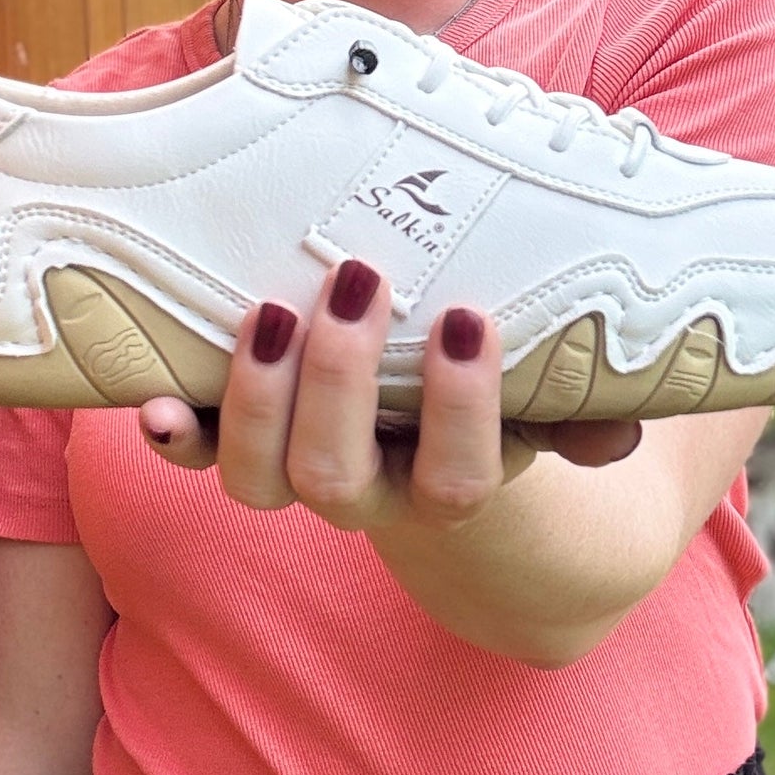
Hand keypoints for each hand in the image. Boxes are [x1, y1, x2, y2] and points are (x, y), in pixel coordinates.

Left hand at [139, 259, 640, 531]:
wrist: (431, 459)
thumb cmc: (496, 403)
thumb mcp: (545, 401)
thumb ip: (580, 411)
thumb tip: (623, 432)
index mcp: (451, 486)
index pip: (457, 481)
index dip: (458, 411)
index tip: (466, 319)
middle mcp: (367, 494)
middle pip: (334, 478)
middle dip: (339, 381)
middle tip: (360, 280)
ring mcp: (295, 473)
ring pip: (257, 478)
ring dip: (257, 397)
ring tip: (270, 309)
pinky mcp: (242, 442)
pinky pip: (198, 453)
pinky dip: (174, 431)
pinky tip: (151, 400)